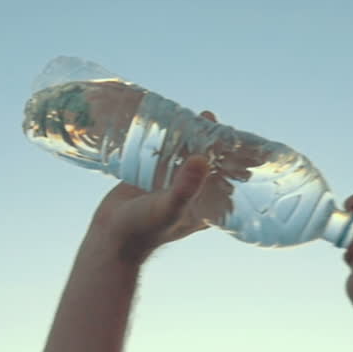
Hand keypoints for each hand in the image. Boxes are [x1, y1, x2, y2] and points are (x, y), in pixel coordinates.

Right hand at [88, 111, 230, 262]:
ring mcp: (173, 182)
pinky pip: (166, 153)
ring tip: (198, 115)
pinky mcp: (153, 174)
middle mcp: (193, 192)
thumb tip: (201, 159)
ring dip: (193, 136)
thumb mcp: (169, 209)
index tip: (242, 139)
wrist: (110, 236)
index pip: (229, 177)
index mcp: (206, 204)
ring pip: (188, 154)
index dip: (238, 159)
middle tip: (214, 120)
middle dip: (215, 142)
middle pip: (211, 161)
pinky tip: (171, 121)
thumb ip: (185, 188)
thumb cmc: (144, 229)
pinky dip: (170, 138)